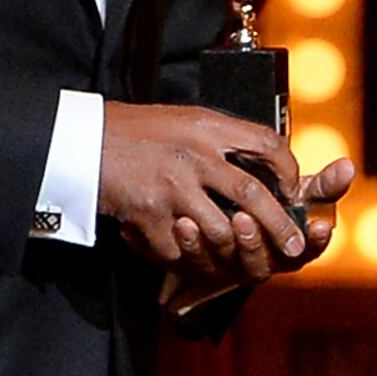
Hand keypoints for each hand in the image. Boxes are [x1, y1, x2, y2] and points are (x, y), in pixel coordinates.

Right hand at [101, 105, 312, 278]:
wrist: (81, 141)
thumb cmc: (135, 132)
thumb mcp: (185, 121)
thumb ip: (221, 140)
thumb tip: (260, 164)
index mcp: (207, 127)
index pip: (266, 144)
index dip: (287, 170)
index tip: (292, 190)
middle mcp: (194, 154)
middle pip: (252, 193)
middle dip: (280, 225)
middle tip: (295, 246)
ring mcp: (172, 186)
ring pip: (220, 230)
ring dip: (230, 248)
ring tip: (234, 254)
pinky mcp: (150, 215)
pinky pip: (179, 249)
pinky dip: (181, 254)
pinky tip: (177, 247)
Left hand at [144, 157, 355, 321]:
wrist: (213, 206)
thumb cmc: (265, 198)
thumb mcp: (294, 189)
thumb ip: (321, 183)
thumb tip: (349, 166)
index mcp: (290, 249)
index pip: (308, 251)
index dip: (315, 241)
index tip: (319, 226)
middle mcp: (261, 263)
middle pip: (263, 263)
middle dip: (255, 242)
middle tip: (247, 218)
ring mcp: (230, 269)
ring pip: (228, 265)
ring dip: (222, 243)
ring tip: (213, 218)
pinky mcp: (200, 268)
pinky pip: (194, 262)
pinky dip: (189, 244)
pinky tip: (184, 223)